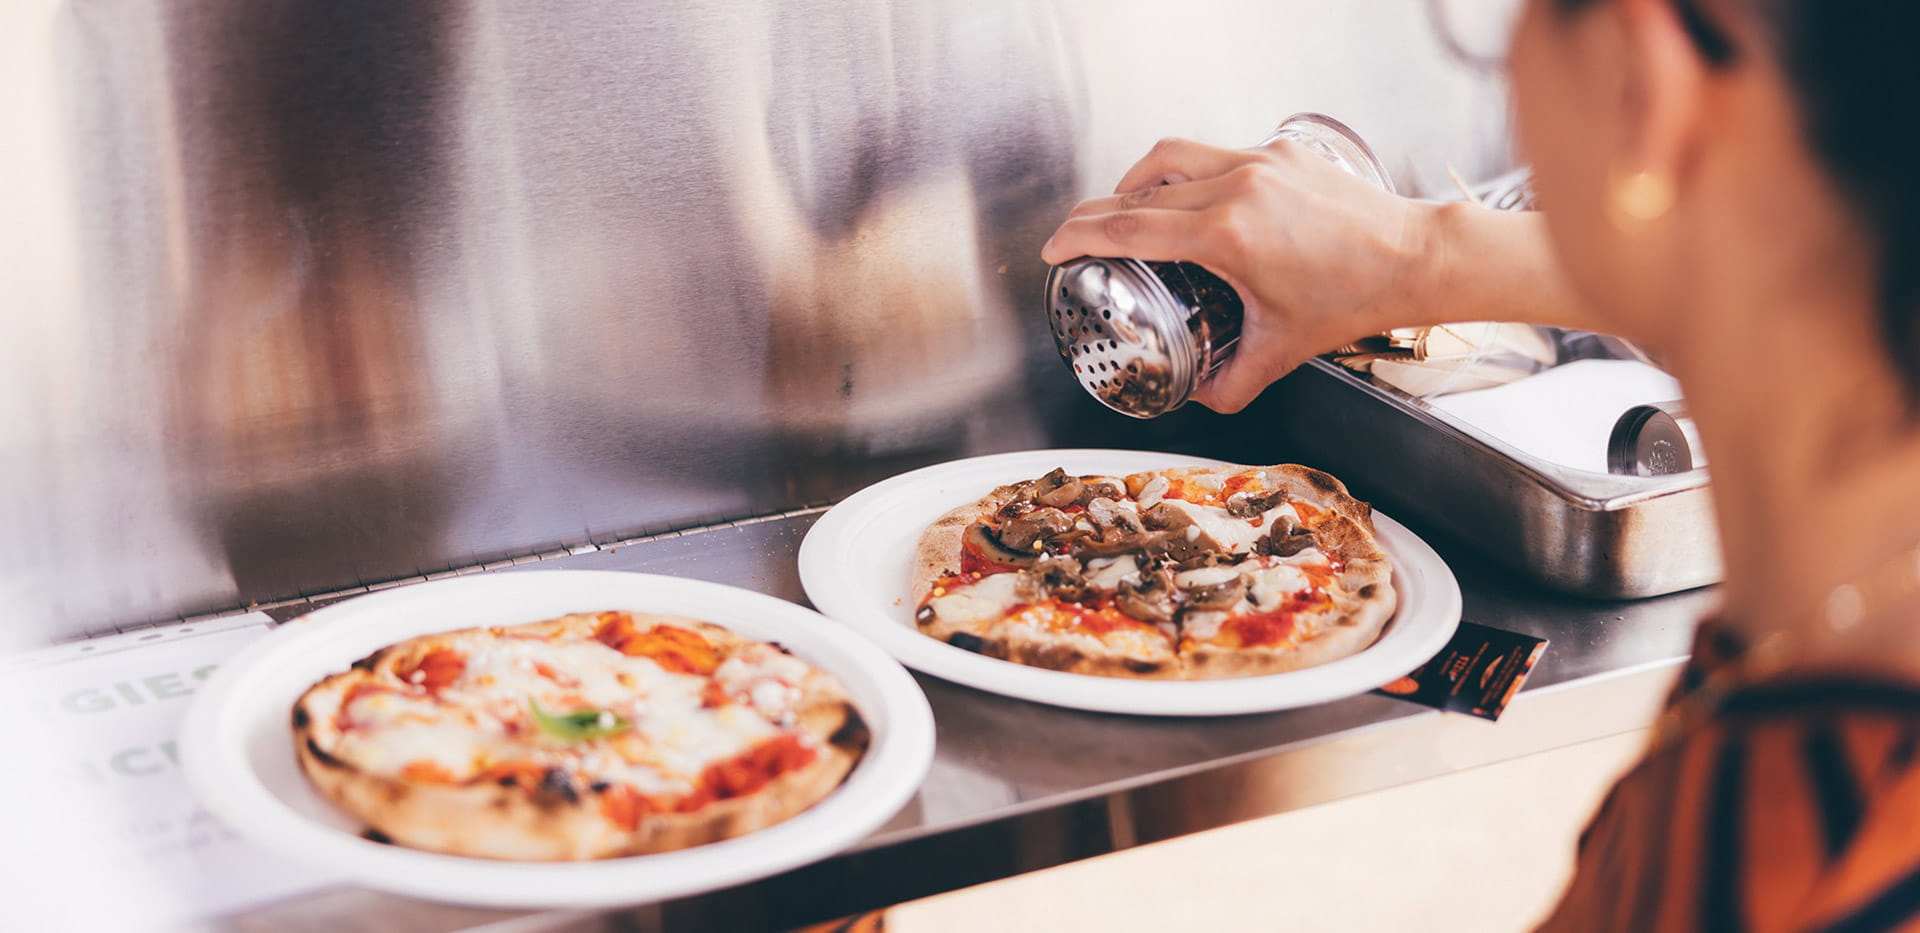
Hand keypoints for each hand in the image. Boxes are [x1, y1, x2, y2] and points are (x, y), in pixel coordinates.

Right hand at [1040, 137, 1433, 412]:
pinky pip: (1214, 154)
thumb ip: (1232, 384)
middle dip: (1099, 210)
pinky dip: (1188, 173)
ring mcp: (1260, 162)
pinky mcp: (1281, 152)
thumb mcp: (1282, 351)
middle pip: (1140, 188)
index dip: (1082, 234)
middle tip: (1080, 233)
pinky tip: (1189, 199)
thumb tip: (1200, 400)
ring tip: (1125, 206)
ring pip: (1172, 156)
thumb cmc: (1356, 297)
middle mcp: (1239, 187)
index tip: (1057, 246)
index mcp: (1229, 234)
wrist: (1415, 258)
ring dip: (1137, 179)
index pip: (1132, 226)